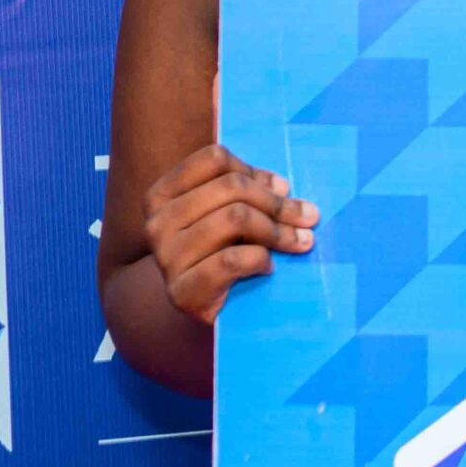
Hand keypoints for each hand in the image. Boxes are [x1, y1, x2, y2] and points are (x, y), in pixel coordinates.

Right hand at [142, 143, 316, 323]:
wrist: (203, 308)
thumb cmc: (222, 251)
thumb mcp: (230, 212)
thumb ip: (250, 190)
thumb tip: (281, 186)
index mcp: (163, 194)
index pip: (214, 159)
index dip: (254, 171)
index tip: (281, 189)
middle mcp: (157, 222)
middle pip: (232, 187)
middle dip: (278, 203)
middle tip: (308, 218)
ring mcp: (166, 257)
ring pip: (235, 218)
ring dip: (278, 231)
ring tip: (298, 242)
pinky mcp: (182, 291)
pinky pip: (233, 260)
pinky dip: (261, 259)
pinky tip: (269, 266)